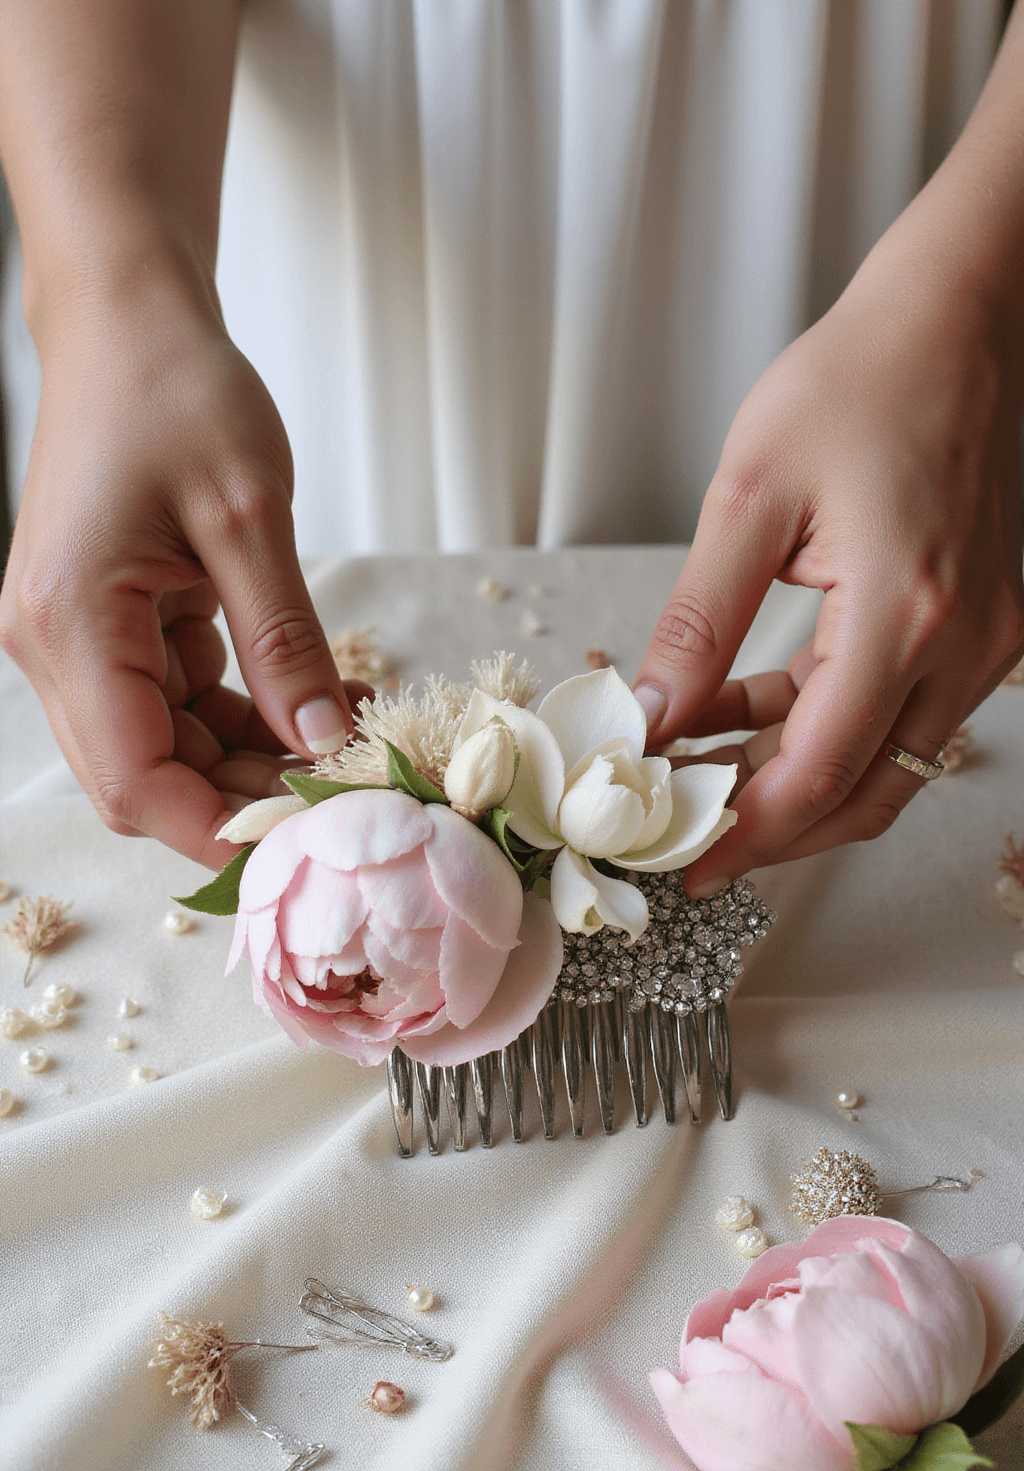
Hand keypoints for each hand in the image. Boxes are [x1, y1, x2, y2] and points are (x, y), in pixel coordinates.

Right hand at [0, 273, 356, 868]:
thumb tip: (323, 746)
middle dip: (244, 802)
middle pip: (144, 780)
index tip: (308, 847)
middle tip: (350, 798)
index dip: (216, 831)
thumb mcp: (249, 515)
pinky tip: (318, 707)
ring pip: (165, 750)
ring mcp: (78, 641)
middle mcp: (55, 647)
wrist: (125, 319)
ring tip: (349, 749)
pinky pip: (177, 705)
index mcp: (71, 622)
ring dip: (251, 765)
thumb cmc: (174, 388)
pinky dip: (245, 719)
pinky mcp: (111, 628)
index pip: (134, 780)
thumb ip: (286, 641)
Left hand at [632, 209, 1023, 892]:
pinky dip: (824, 728)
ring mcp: (983, 643)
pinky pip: (899, 713)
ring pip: (884, 764)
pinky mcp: (979, 629)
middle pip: (863, 792)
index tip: (684, 864)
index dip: (748, 833)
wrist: (955, 320)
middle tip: (684, 841)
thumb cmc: (859, 379)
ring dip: (792, 780)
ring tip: (698, 774)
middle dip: (770, 829)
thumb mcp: (749, 496)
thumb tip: (650, 718)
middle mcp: (963, 645)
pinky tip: (743, 713)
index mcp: (907, 613)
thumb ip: (697, 623)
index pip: (820, 771)